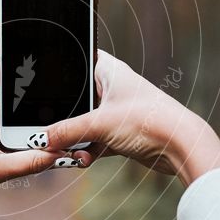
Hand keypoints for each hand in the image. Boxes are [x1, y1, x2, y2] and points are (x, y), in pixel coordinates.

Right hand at [28, 50, 219, 186]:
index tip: (38, 83)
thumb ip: (67, 131)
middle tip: (47, 129)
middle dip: (62, 117)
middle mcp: (112, 87)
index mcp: (108, 70)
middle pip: (76, 98)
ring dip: (74, 138)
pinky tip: (82, 160)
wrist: (181, 147)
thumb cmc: (148, 120)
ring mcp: (117, 111)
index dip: (58, 69)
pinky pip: (95, 139)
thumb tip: (42, 140)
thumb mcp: (99, 125)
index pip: (76, 59)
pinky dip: (88, 150)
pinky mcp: (122, 132)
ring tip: (66, 150)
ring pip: (84, 122)